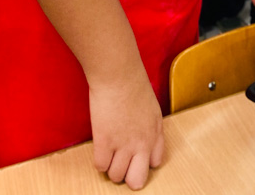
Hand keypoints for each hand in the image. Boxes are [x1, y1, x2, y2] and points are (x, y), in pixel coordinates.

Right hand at [89, 72, 163, 189]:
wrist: (119, 74)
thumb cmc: (133, 83)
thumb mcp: (150, 106)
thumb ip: (149, 126)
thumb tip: (141, 141)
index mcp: (156, 131)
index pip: (155, 163)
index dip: (143, 162)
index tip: (136, 156)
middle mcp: (143, 142)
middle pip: (137, 180)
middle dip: (128, 176)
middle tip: (121, 163)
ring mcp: (124, 144)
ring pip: (116, 176)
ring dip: (111, 166)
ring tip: (109, 151)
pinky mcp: (105, 142)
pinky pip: (100, 166)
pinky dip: (99, 159)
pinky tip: (100, 146)